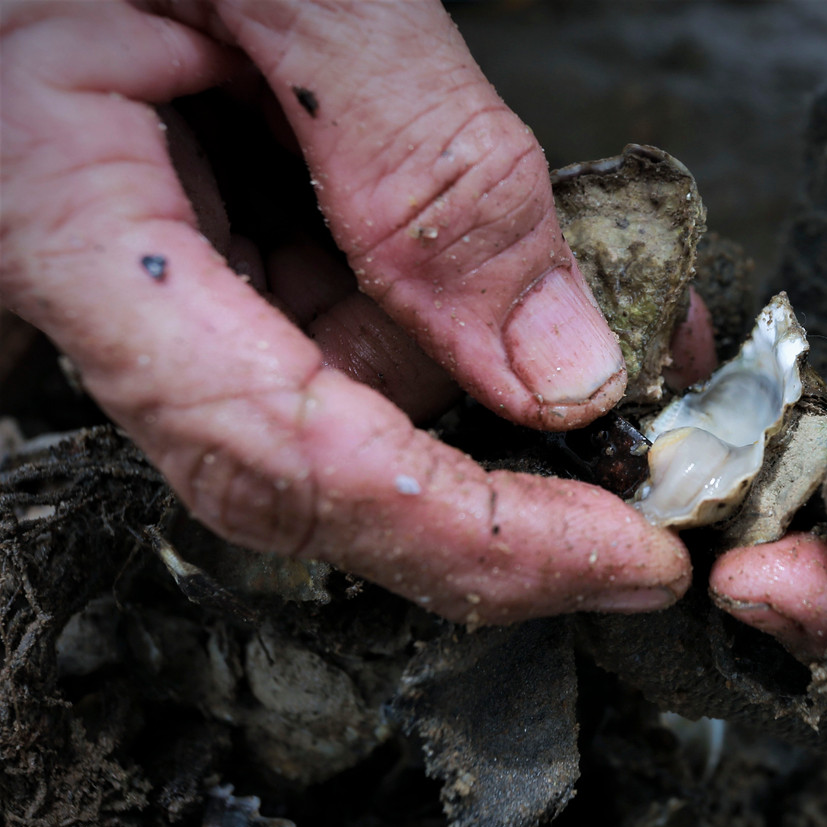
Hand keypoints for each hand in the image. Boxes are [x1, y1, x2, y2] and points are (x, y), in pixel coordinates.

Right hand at [0, 0, 689, 622]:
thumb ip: (429, 162)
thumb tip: (558, 369)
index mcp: (67, 223)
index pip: (286, 459)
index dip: (477, 539)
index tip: (627, 559)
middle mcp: (106, 288)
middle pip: (333, 451)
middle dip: (515, 436)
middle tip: (655, 380)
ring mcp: (159, 277)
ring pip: (355, 392)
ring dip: (494, 351)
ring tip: (601, 274)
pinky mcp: (207, 253)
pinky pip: (341, 322)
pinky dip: (449, 300)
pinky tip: (518, 258)